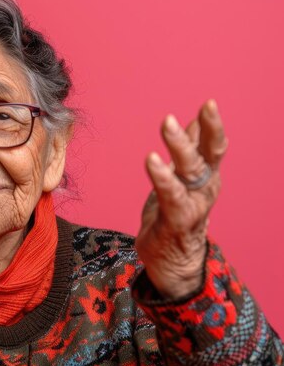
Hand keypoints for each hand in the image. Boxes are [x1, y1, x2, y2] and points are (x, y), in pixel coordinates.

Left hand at [135, 100, 227, 298]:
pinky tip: (151, 159)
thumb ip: (189, 153)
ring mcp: (193, 204)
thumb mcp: (183, 179)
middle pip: (210, 154)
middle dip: (207, 128)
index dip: (212, 125)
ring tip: (168, 123)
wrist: (173, 262)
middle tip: (205, 106)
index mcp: (206, 176)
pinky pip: (170, 194)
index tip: (209, 103)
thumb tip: (192, 123)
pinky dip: (162, 176)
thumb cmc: (175, 215)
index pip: (212, 146)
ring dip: (180, 145)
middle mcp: (204, 188)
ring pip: (190, 169)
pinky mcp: (176, 219)